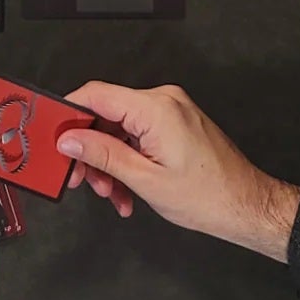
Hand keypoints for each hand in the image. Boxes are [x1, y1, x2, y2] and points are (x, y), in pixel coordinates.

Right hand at [56, 81, 299, 257]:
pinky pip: (138, 136)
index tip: (53, 135)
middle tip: (82, 180)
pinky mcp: (174, 124)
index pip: (96, 94)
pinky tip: (127, 191)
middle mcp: (164, 101)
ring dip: (109, 162)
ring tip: (113, 194)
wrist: (246, 205)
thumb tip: (69, 140)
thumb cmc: (208, 196)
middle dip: (90, 150)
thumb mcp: (144, 179)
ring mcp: (171, 111)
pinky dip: (127, 161)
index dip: (68, 113)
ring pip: (120, 129)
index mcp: (156, 108)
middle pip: (106, 114)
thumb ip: (102, 154)